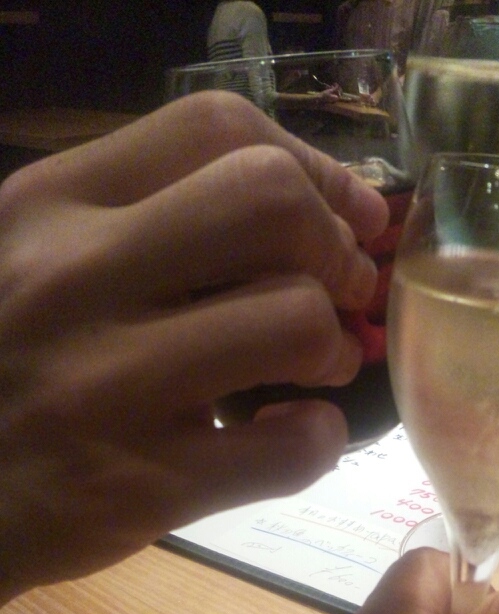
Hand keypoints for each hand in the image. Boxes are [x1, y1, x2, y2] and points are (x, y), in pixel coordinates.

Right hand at [0, 92, 388, 601]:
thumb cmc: (6, 362)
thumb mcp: (39, 257)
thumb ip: (145, 220)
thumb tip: (307, 210)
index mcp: (50, 205)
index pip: (217, 126)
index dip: (314, 168)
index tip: (349, 215)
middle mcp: (73, 279)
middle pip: (270, 203)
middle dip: (337, 249)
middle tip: (343, 291)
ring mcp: (107, 387)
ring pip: (292, 321)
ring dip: (334, 345)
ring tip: (319, 367)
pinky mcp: (141, 487)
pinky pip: (288, 450)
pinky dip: (319, 441)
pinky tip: (297, 435)